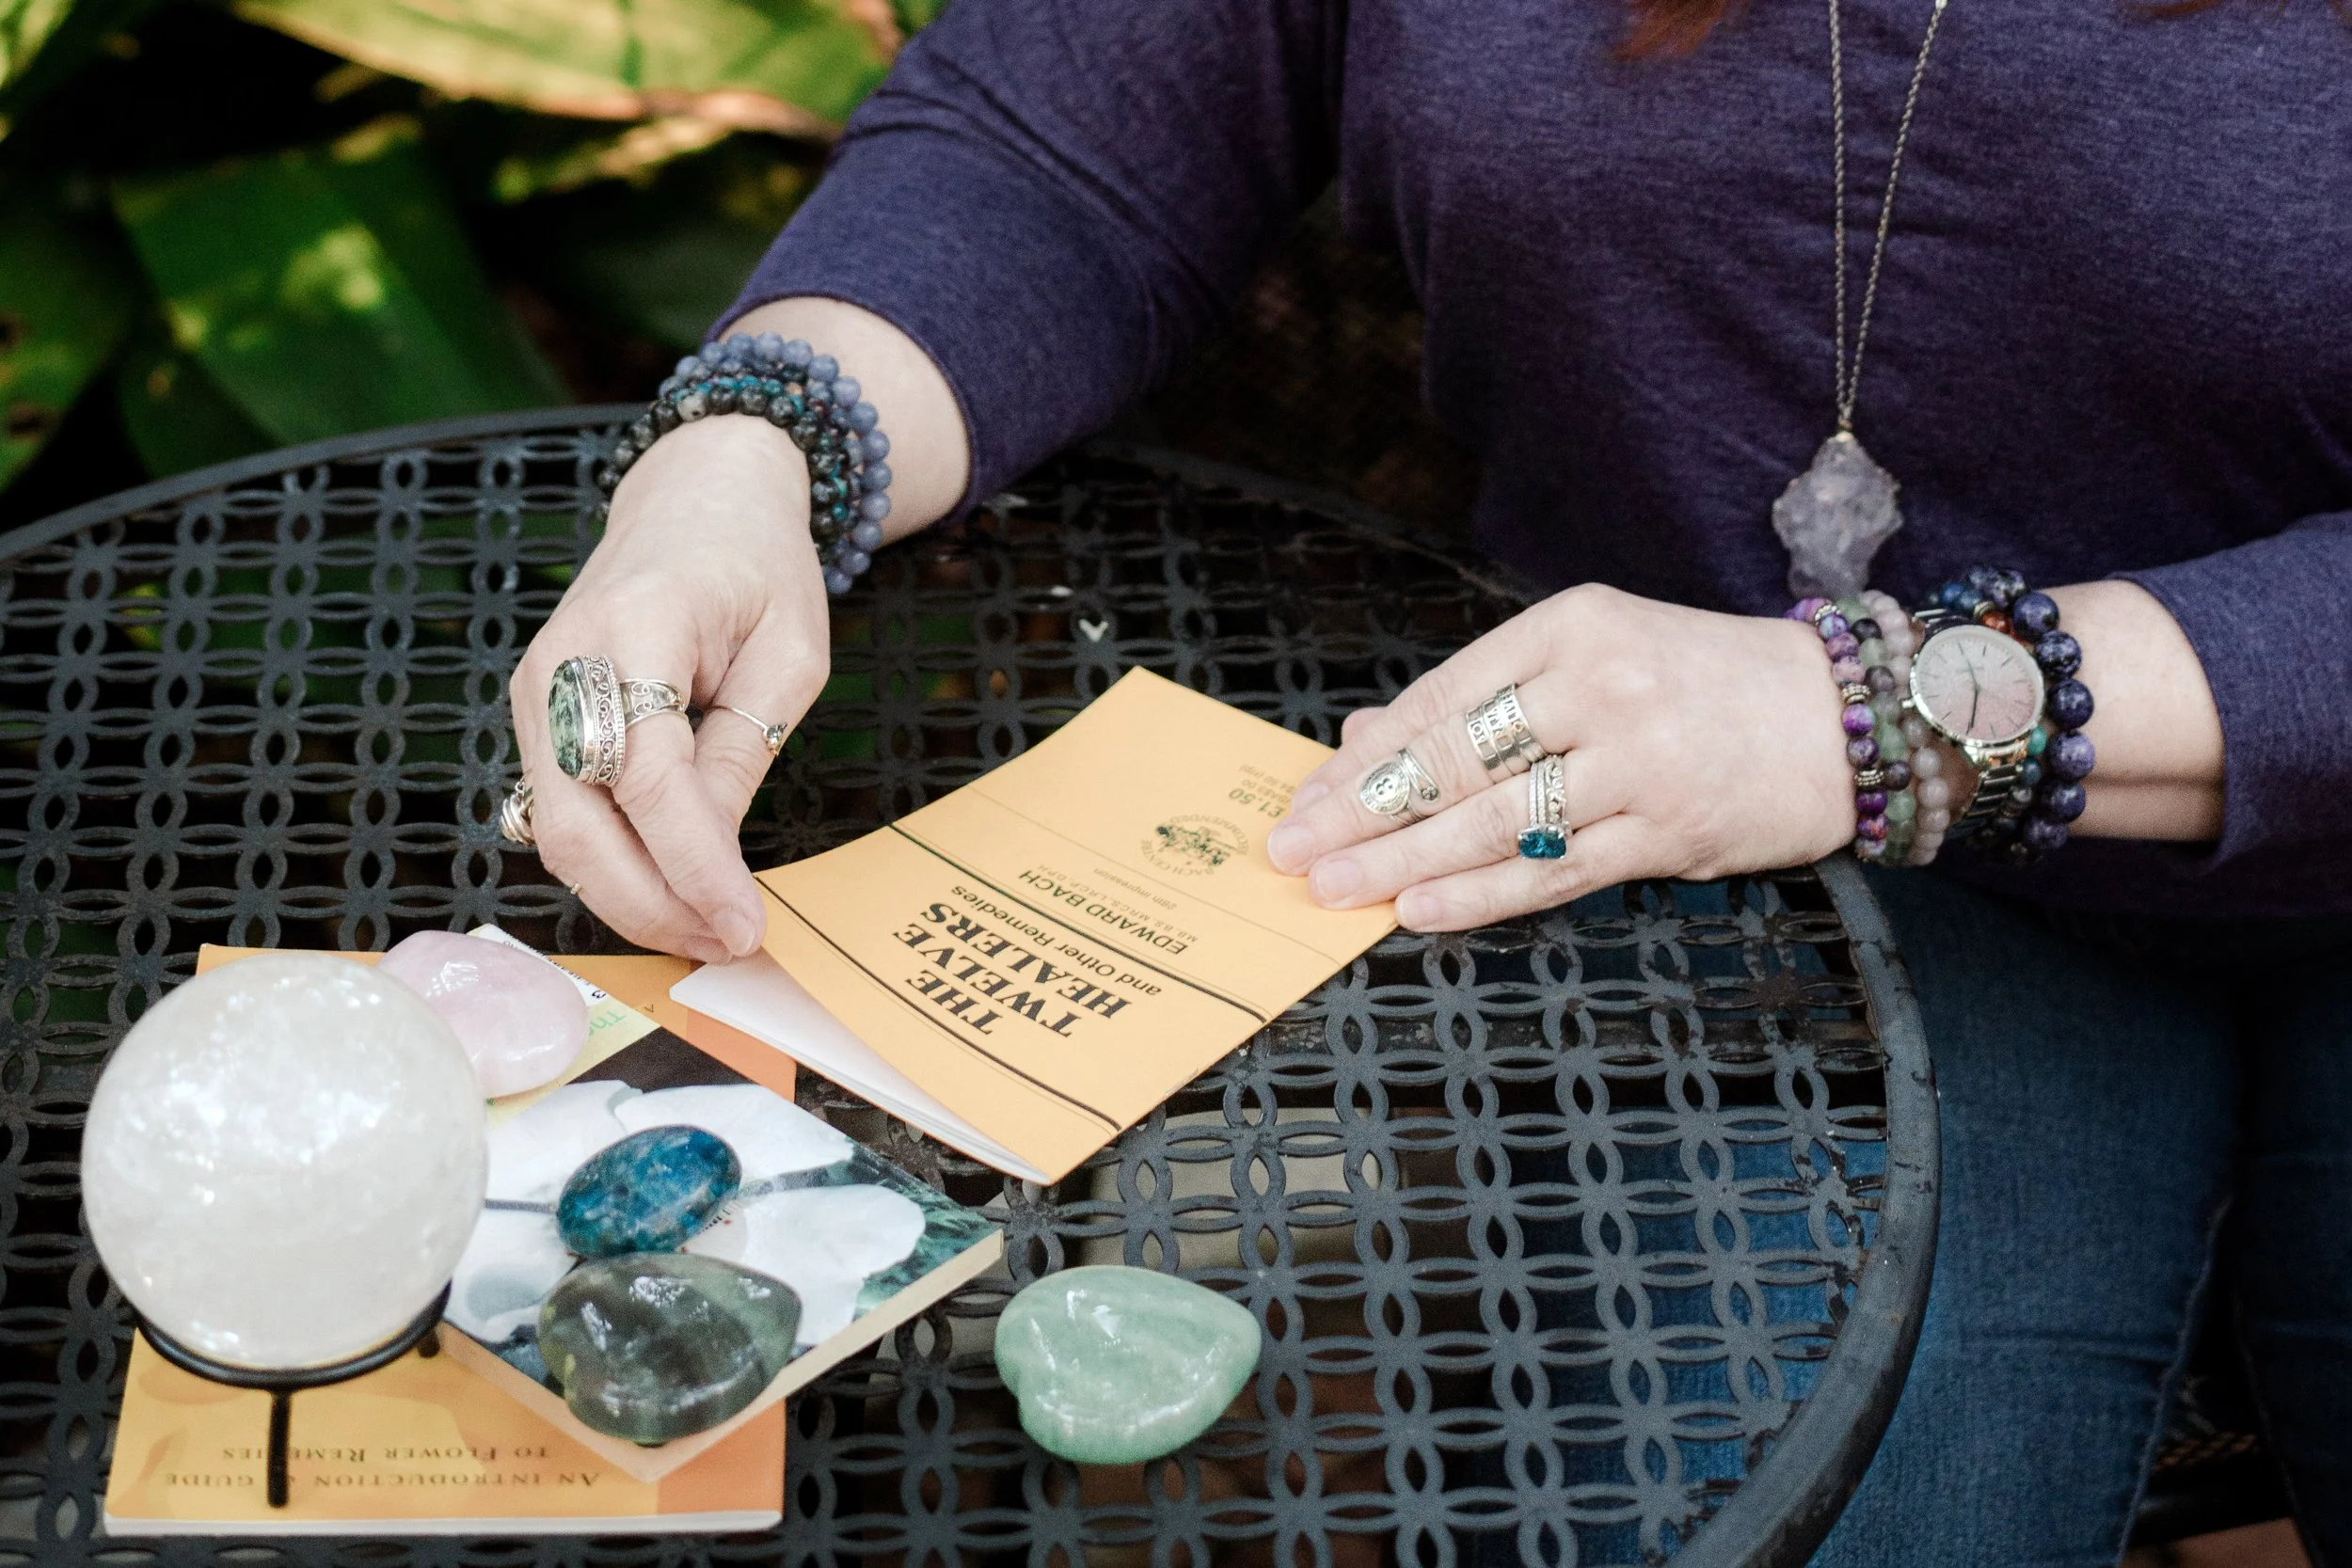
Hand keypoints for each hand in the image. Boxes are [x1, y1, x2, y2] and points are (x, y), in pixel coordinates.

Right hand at [510, 417, 828, 962]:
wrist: (697, 499)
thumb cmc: (756, 567)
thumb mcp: (790, 652)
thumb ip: (743, 750)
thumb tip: (712, 858)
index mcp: (635, 626)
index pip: (648, 776)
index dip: (694, 864)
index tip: (744, 925)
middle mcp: (562, 662)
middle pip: (579, 821)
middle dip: (650, 904)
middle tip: (727, 945)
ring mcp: (535, 692)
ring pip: (557, 832)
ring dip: (628, 897)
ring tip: (707, 930)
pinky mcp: (536, 718)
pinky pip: (562, 812)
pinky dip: (611, 865)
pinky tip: (669, 893)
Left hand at [1263, 584, 1857, 930]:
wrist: (1848, 715)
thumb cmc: (1704, 685)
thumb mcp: (1591, 658)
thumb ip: (1480, 700)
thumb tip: (1363, 743)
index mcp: (1569, 627)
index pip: (1441, 700)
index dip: (1365, 761)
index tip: (1307, 798)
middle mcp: (1599, 685)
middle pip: (1455, 760)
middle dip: (1362, 813)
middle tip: (1292, 850)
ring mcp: (1636, 760)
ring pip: (1494, 821)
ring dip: (1403, 861)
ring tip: (1334, 888)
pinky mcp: (1667, 831)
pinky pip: (1553, 870)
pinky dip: (1480, 896)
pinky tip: (1419, 911)